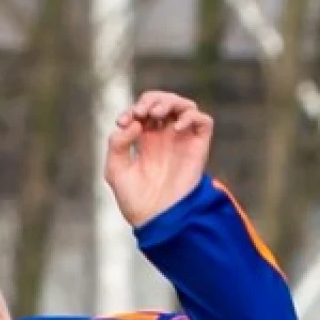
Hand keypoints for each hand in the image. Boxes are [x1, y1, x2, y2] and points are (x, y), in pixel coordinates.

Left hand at [104, 90, 213, 227]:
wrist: (157, 219)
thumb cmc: (135, 199)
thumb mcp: (116, 170)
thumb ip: (117, 145)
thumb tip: (135, 124)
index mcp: (145, 140)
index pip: (143, 110)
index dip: (133, 108)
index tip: (123, 122)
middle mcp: (165, 137)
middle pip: (164, 102)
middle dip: (152, 99)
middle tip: (142, 112)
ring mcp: (182, 140)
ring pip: (184, 106)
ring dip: (170, 102)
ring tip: (156, 114)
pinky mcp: (198, 147)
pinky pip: (203, 121)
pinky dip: (191, 116)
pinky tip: (176, 127)